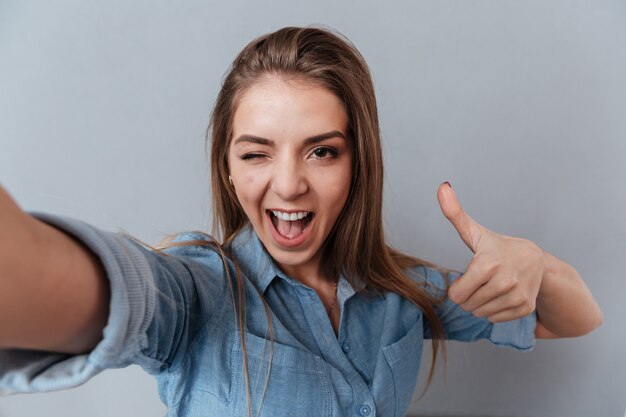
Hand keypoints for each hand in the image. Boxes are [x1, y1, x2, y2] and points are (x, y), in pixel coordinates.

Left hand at [437, 182, 544, 322]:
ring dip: (480, 304)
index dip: (457, 288)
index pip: (457, 295)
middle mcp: (504, 282)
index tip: (468, 276)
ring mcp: (517, 296)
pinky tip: (503, 295)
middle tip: (481, 282)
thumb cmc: (497, 247)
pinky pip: (495, 319)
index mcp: (487, 265)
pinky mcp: (525, 308)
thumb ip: (455, 213)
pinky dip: (494, 310)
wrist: (536, 260)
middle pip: (467, 305)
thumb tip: (442, 187)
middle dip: (468, 296)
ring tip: (491, 287)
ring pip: (480, 313)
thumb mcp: (475, 232)